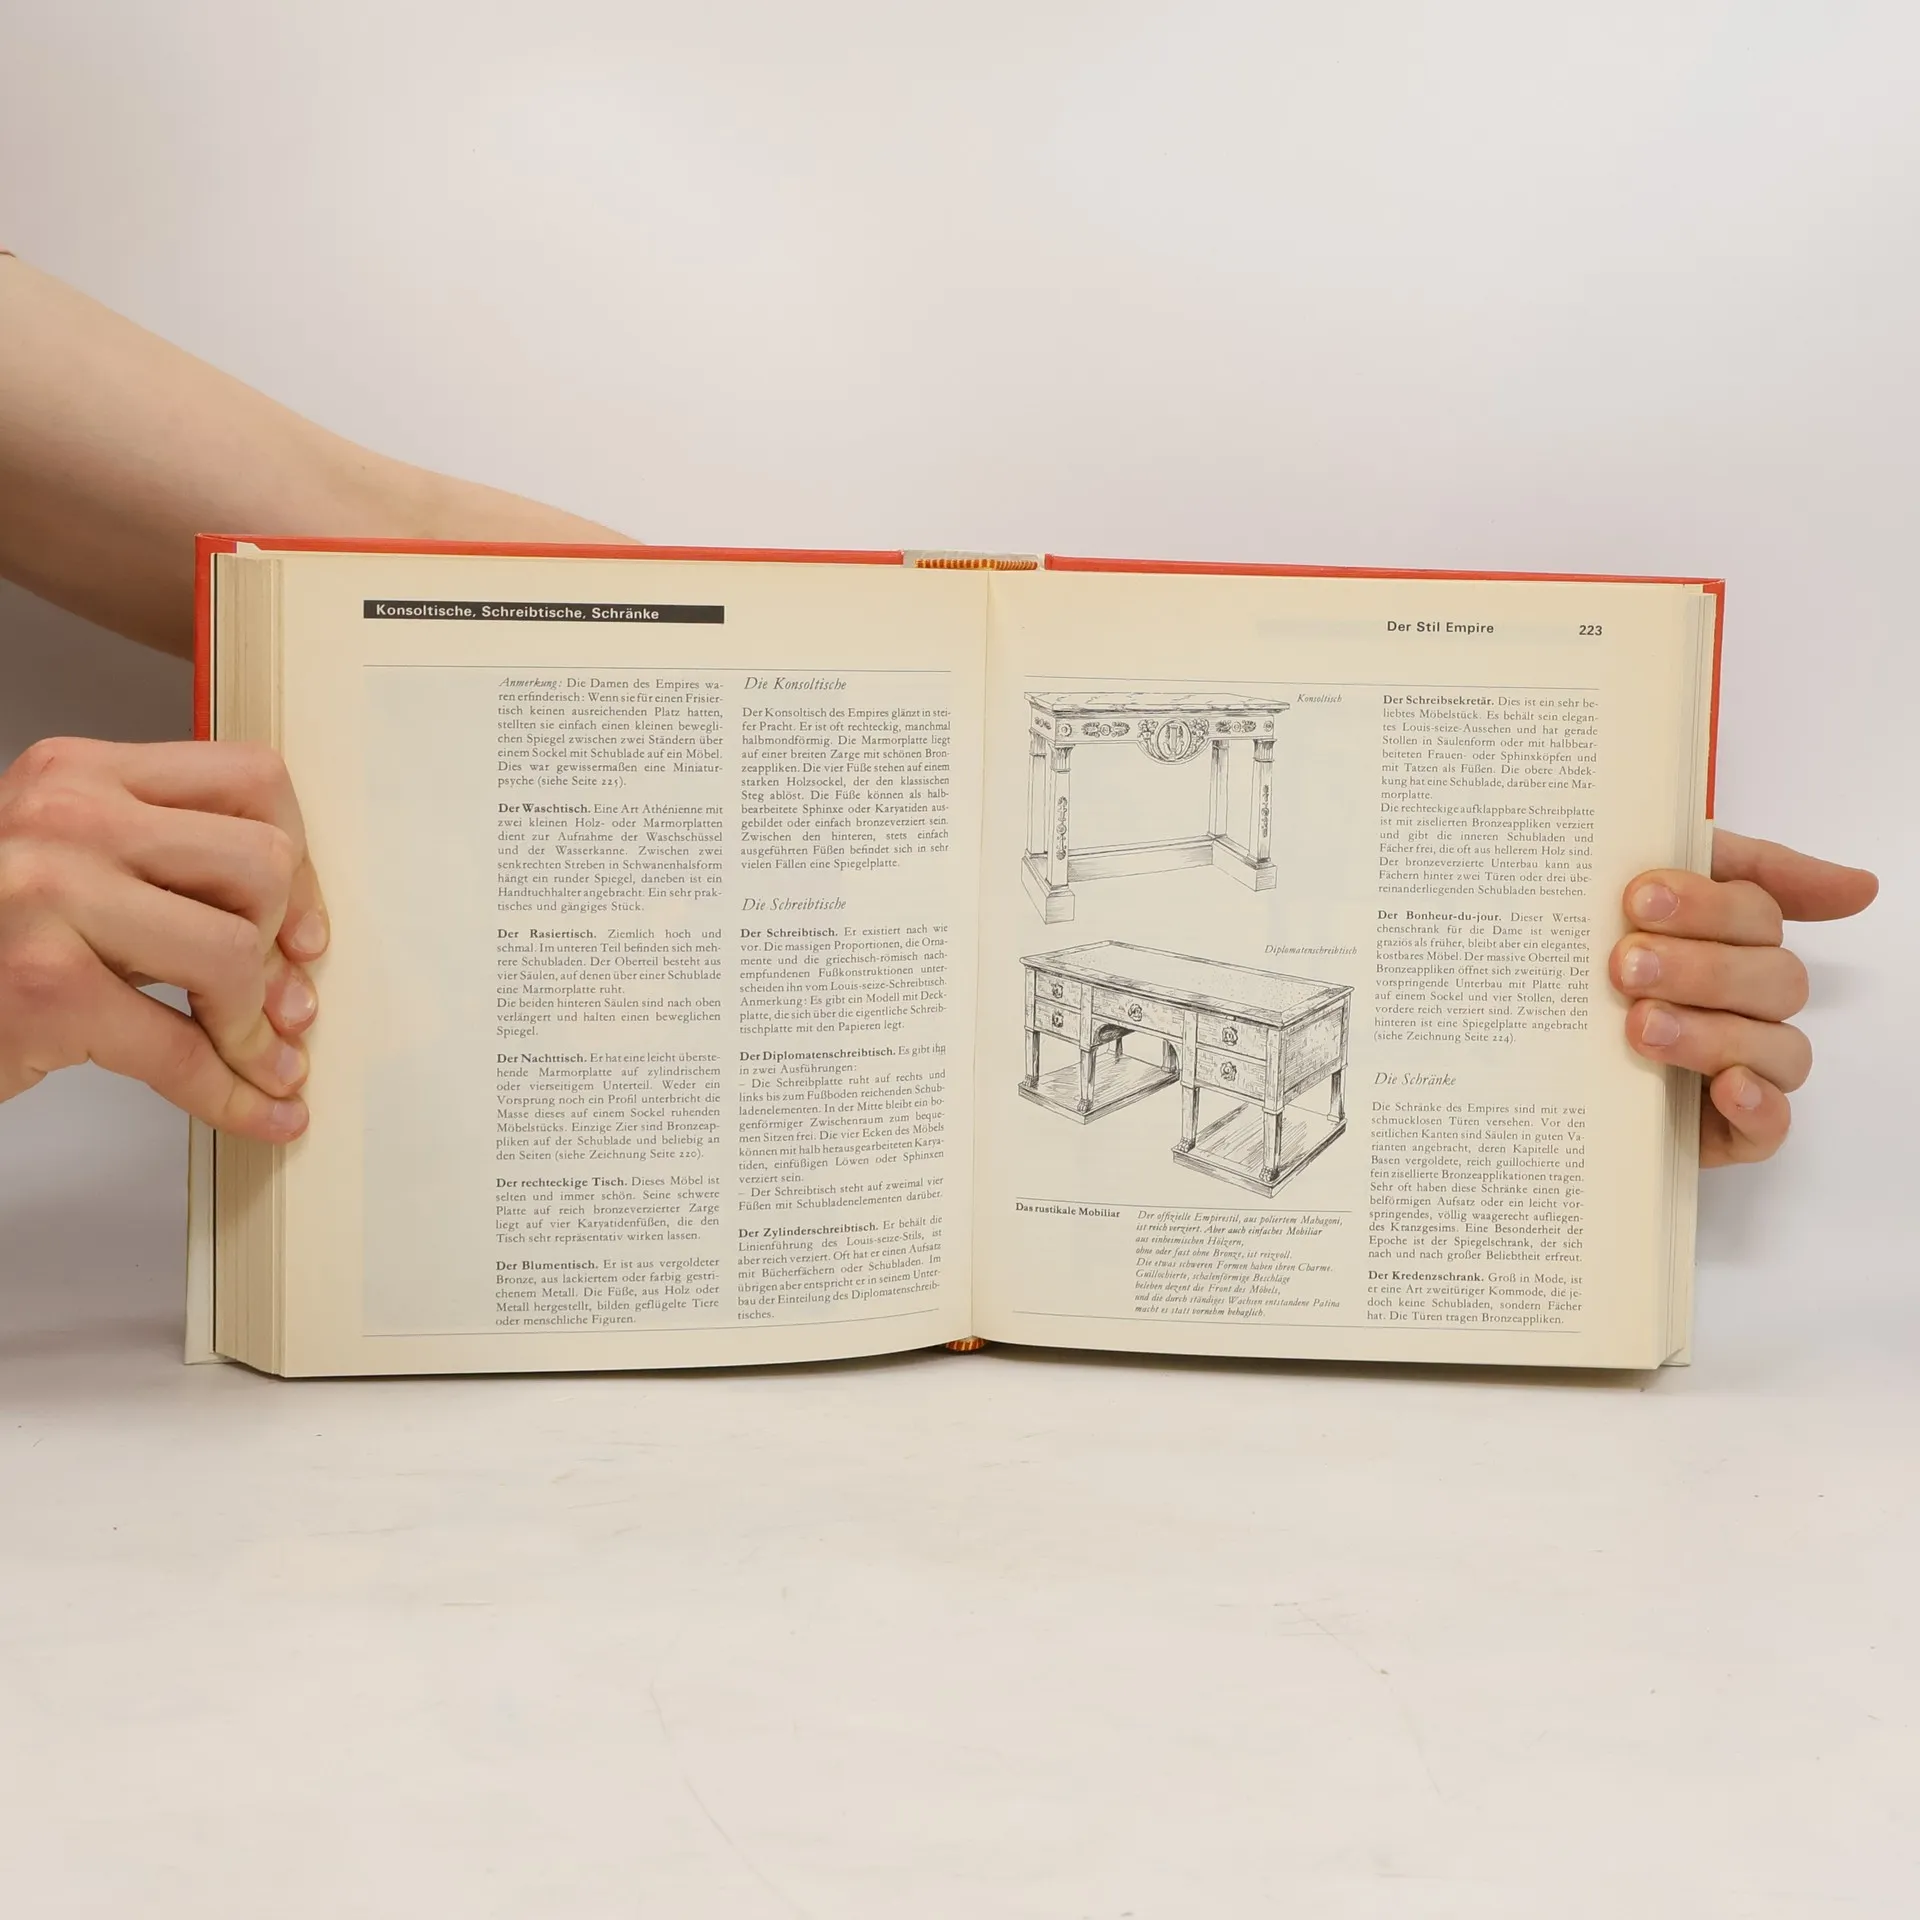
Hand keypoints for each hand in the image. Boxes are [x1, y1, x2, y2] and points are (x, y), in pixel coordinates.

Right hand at [0, 737, 327, 1138]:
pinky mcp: (43, 989)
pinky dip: (234, 1092)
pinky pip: (182, 1050)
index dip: (299, 862)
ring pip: (236, 951)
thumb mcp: (76, 872)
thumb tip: (300, 944)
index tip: (301, 927)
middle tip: (280, 996)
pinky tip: (261, 1106)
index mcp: (80, 774)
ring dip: (257, 1024)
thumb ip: (170, 874)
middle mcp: (63, 818)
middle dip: (282, 943)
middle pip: (260, 864)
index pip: (251, 781)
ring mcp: (47, 899)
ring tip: (256, 1052)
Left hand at [1611, 828, 1877, 1166]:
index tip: (1639, 897)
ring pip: (1777, 1046)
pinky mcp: (1726, 1130)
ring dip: (1712, 1032)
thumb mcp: (1619, 893)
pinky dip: (1757, 1104)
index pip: (1755, 911)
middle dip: (1700, 967)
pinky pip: (1772, 1124)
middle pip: (1773, 977)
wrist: (1519, 1054)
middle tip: (1624, 965)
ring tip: (1640, 1026)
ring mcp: (1744, 1065)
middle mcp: (1747, 1000)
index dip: (1707, 903)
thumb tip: (1859, 886)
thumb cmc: (1581, 961)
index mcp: (1730, 939)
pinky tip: (1724, 1086)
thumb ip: (1711, 858)